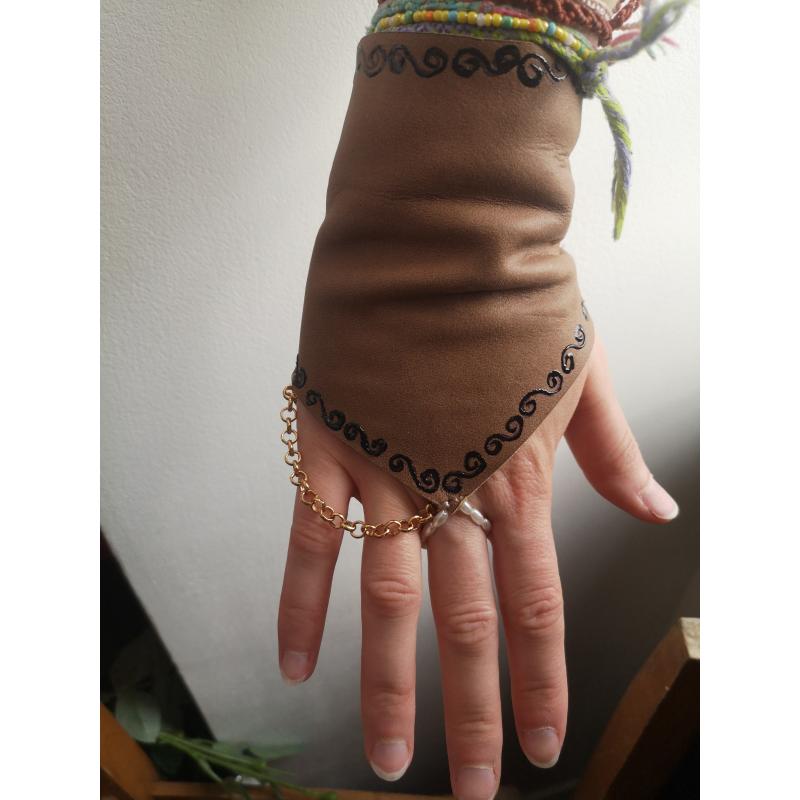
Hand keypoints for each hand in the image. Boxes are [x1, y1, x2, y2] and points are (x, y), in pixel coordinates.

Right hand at [277, 337, 677, 796]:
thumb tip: (656, 510)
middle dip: (474, 710)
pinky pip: (312, 538)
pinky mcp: (333, 446)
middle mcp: (455, 487)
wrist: (443, 235)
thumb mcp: (582, 370)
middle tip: (478, 786)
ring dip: (390, 683)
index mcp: (520, 473)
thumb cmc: (515, 297)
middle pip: (467, 619)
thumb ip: (612, 451)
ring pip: (389, 598)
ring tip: (389, 756)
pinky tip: (297, 661)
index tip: (545, 742)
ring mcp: (389, 471)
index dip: (542, 677)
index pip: (535, 601)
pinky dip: (301, 602)